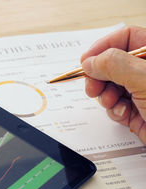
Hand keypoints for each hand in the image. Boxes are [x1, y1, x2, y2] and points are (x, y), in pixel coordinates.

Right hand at [81, 26, 145, 143]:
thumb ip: (115, 65)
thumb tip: (91, 61)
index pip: (126, 37)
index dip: (104, 47)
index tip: (86, 61)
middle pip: (114, 63)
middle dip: (99, 75)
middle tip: (92, 86)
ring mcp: (144, 91)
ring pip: (111, 86)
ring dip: (105, 95)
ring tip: (111, 102)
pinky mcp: (139, 111)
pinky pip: (116, 105)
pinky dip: (114, 110)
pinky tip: (124, 114)